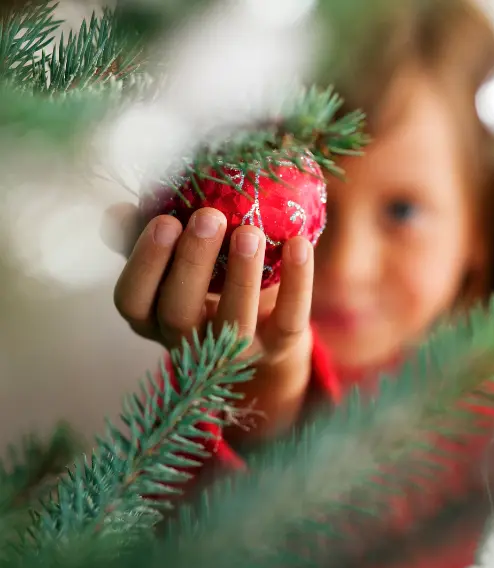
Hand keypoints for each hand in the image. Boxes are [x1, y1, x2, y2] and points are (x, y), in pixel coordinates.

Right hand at [103, 203, 313, 439]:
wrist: (266, 327)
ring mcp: (234, 352)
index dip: (144, 263)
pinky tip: (298, 243)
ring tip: (250, 231)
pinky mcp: (278, 348)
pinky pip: (288, 320)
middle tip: (209, 216)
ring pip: (233, 322)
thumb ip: (150, 236)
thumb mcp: (176, 261)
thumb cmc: (209, 281)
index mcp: (152, 318)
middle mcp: (188, 342)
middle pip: (179, 312)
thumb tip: (118, 211)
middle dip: (192, 262)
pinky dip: (297, 283)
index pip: (132, 300)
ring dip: (241, 276)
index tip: (165, 220)